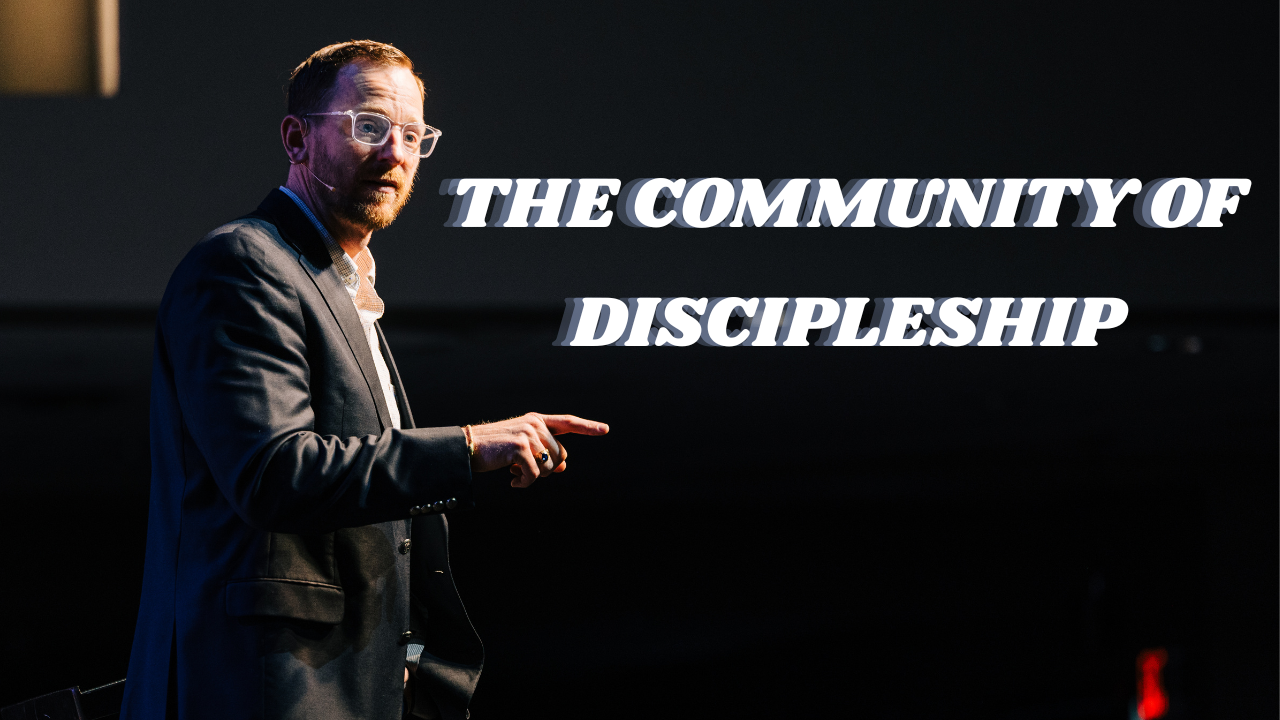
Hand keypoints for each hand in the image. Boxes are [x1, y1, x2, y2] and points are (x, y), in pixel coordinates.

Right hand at [467, 413, 608, 486]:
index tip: (605, 429)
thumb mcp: (522, 448)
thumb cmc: (495, 449)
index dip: (587, 427)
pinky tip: (513, 481)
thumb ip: (543, 453)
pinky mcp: (520, 448)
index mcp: (537, 420)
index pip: (568, 422)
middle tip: (523, 468)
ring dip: (533, 476)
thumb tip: (562, 468)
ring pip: (548, 467)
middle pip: (560, 456)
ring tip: (515, 471)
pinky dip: (525, 483)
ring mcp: (529, 434)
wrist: (468, 447)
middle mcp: (536, 424)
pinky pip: (534, 475)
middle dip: (545, 468)